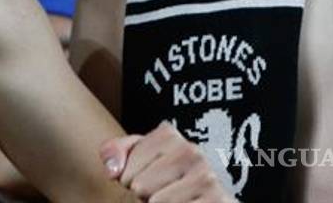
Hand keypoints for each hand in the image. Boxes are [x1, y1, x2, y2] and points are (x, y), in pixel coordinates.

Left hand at [101, 122, 234, 201]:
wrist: (202, 196)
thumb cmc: (163, 179)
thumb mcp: (137, 160)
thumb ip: (115, 153)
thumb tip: (112, 170)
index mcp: (169, 136)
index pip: (126, 170)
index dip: (129, 181)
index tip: (145, 179)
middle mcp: (192, 152)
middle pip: (141, 187)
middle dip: (144, 196)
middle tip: (160, 192)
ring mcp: (208, 177)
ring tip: (174, 199)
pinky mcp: (220, 201)